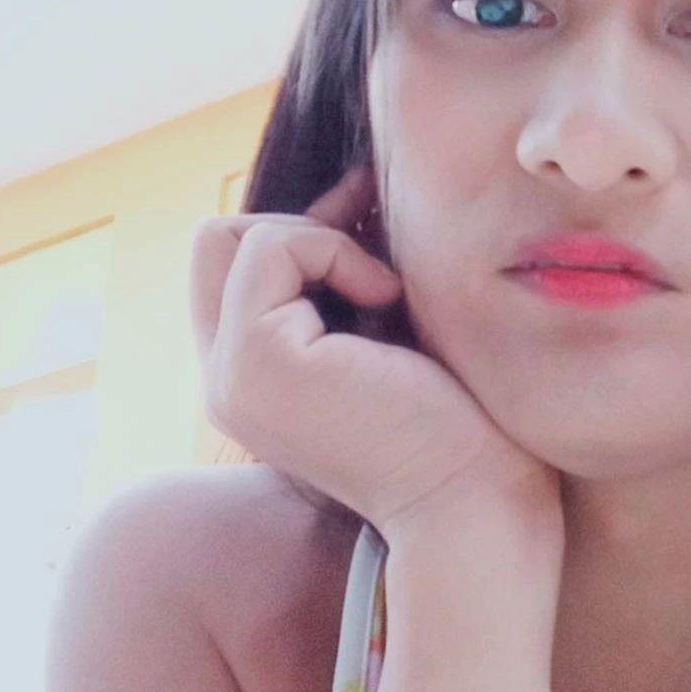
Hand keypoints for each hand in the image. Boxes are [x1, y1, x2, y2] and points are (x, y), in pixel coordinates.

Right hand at [189, 166, 560, 546]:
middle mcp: (224, 383)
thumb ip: (346, 280)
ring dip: (321, 240)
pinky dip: (335, 250)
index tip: (375, 239)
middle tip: (376, 265)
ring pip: (231, 236)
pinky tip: (388, 302)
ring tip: (385, 297)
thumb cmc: (457, 420)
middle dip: (296, 228)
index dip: (299, 235)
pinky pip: (271, 246)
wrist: (477, 499)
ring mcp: (231, 376)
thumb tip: (350, 192)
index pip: (229, 269)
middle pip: (212, 243)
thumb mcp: (386, 332)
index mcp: (252, 383)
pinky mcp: (258, 360)